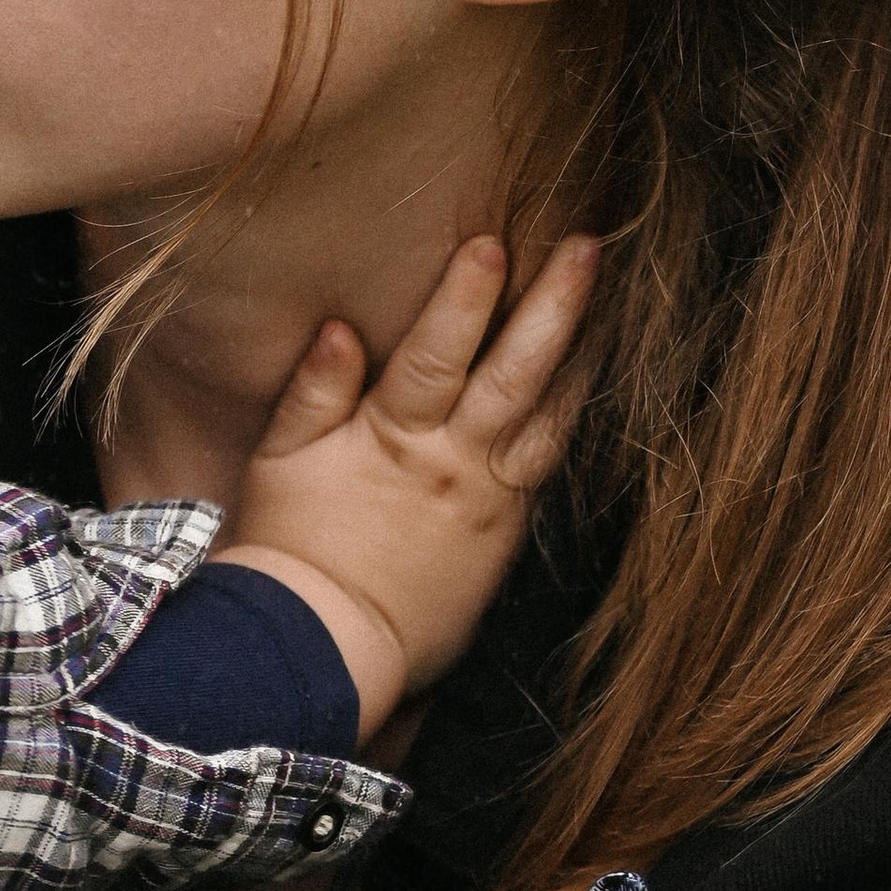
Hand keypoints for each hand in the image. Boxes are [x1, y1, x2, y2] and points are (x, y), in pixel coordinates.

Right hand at [218, 233, 598, 739]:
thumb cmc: (291, 548)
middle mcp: (453, 463)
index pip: (437, 354)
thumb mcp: (280, 462)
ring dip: (580, 355)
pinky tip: (587, 378)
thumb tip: (342, 328)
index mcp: (394, 439)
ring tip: (610, 300)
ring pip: (547, 418)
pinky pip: (549, 462)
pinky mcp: (505, 531)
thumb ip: (314, 393)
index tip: (493, 244)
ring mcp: (488, 498)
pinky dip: (571, 414)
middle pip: (514, 374)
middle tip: (588, 247)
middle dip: (553, 306)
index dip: (466, 298)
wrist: (323, 646)